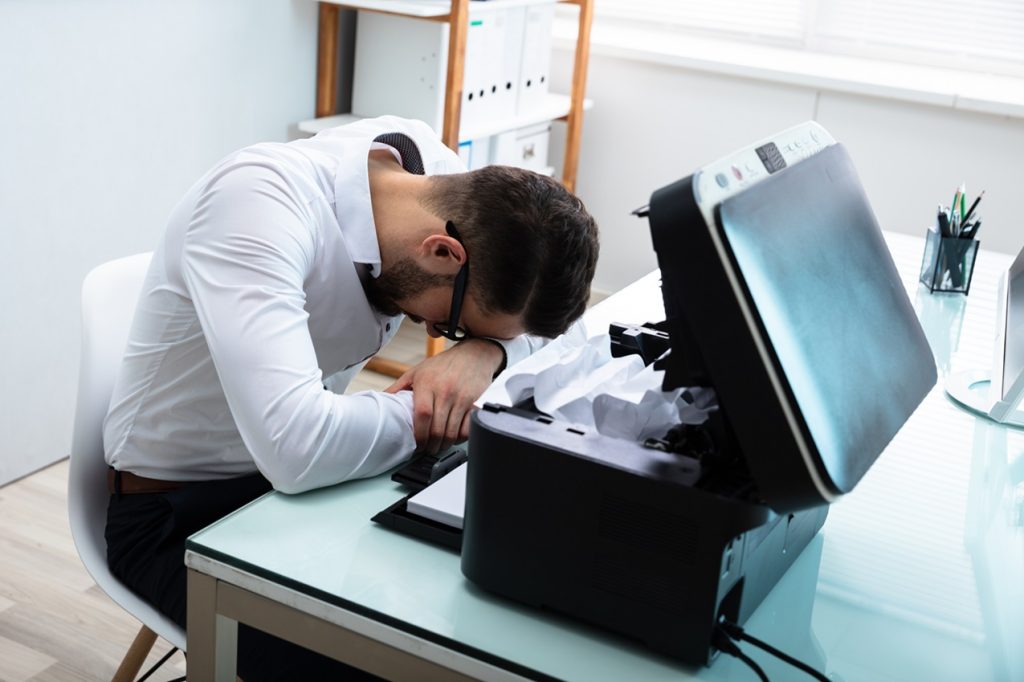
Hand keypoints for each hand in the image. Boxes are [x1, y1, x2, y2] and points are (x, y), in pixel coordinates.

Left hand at [385, 339, 503, 452]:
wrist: (474, 355)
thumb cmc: (443, 364)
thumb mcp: (417, 371)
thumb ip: (398, 387)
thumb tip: (381, 400)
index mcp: (427, 383)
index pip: (422, 415)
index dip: (419, 435)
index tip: (416, 444)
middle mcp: (445, 391)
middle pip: (437, 429)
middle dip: (430, 445)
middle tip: (426, 449)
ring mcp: (461, 398)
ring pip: (452, 432)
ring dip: (444, 444)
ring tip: (438, 446)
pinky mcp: (475, 403)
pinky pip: (467, 429)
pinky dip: (460, 438)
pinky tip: (454, 437)